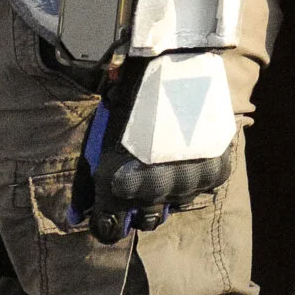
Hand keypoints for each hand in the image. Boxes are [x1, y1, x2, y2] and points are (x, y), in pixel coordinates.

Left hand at [78, 65, 233, 242]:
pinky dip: (196, 175)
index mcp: (116, 182)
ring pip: (176, 204)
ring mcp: (187, 181)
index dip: (107, 222)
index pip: (109, 230)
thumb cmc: (132, 99)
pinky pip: (202, 187)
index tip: (110, 213)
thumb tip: (78, 214)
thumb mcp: (104, 138)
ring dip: (170, 189)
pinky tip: (190, 152)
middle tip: (143, 179)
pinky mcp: (215, 170)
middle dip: (141, 204)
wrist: (176, 63)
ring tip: (168, 159)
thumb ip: (91, 180)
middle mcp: (153, 189)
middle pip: (147, 221)